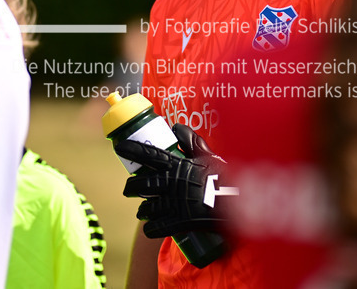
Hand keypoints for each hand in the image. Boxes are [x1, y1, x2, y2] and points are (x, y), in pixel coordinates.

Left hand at [117, 124, 237, 238]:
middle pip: (142, 184)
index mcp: (177, 165)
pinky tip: (149, 228)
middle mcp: (171, 183)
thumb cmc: (224, 177)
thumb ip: (192, 142)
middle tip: (129, 189)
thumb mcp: (208, 156)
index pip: (150, 155)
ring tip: (141, 211)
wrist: (237, 203)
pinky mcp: (178, 222)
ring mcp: (174, 203)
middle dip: (132, 187)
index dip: (133, 150)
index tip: (118, 148)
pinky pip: (158, 227)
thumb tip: (176, 127)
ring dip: (142, 210)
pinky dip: (151, 228)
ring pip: (147, 207)